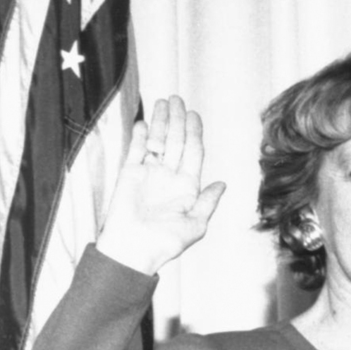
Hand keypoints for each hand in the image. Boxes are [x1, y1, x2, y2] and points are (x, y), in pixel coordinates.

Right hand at [96, 96, 222, 274]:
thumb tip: (222, 183)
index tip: (194, 114)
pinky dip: (138, 136)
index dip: (195, 132)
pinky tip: (143, 121)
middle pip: (176, 141)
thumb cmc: (166, 243)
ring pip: (157, 141)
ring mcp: (149, 174)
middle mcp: (169, 177)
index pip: (193, 152)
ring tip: (163, 102)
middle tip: (177, 99)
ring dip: (160, 122)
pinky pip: (135, 150)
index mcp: (187, 186)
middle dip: (177, 120)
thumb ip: (208, 202)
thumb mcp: (196, 225)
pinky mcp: (129, 174)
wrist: (134, 250)